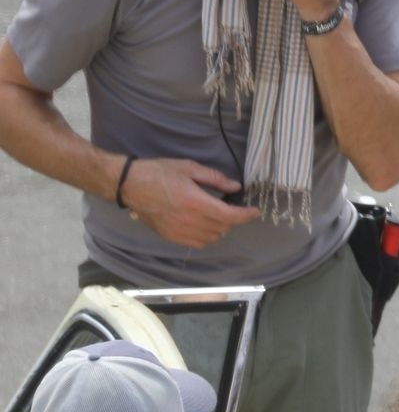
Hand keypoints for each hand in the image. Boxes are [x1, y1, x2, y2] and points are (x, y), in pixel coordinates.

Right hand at [120, 157, 261, 247]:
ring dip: (220, 228)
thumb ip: (215, 178)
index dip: (246, 215)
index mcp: (195, 202)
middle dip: (232, 218)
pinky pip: (197, 243)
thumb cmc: (159, 172)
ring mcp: (179, 231)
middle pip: (223, 228)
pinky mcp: (170, 236)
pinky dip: (206, 236)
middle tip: (230, 206)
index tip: (254, 211)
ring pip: (212, 238)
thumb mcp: (189, 168)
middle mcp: (189, 221)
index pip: (230, 216)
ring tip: (216, 215)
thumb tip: (235, 187)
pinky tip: (203, 224)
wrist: (129, 185)